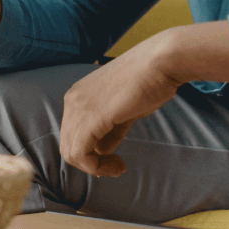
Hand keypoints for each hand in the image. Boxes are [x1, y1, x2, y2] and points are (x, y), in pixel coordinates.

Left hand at [60, 21, 228, 177]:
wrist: (161, 62)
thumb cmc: (149, 80)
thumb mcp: (124, 108)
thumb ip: (110, 128)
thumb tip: (102, 149)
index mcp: (78, 94)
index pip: (72, 133)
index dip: (90, 152)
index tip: (114, 159)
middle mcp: (73, 99)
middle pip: (68, 145)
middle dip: (91, 162)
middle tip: (116, 165)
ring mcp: (79, 108)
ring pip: (71, 153)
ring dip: (95, 167)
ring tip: (118, 167)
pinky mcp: (91, 118)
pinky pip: (81, 154)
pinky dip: (97, 167)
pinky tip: (118, 165)